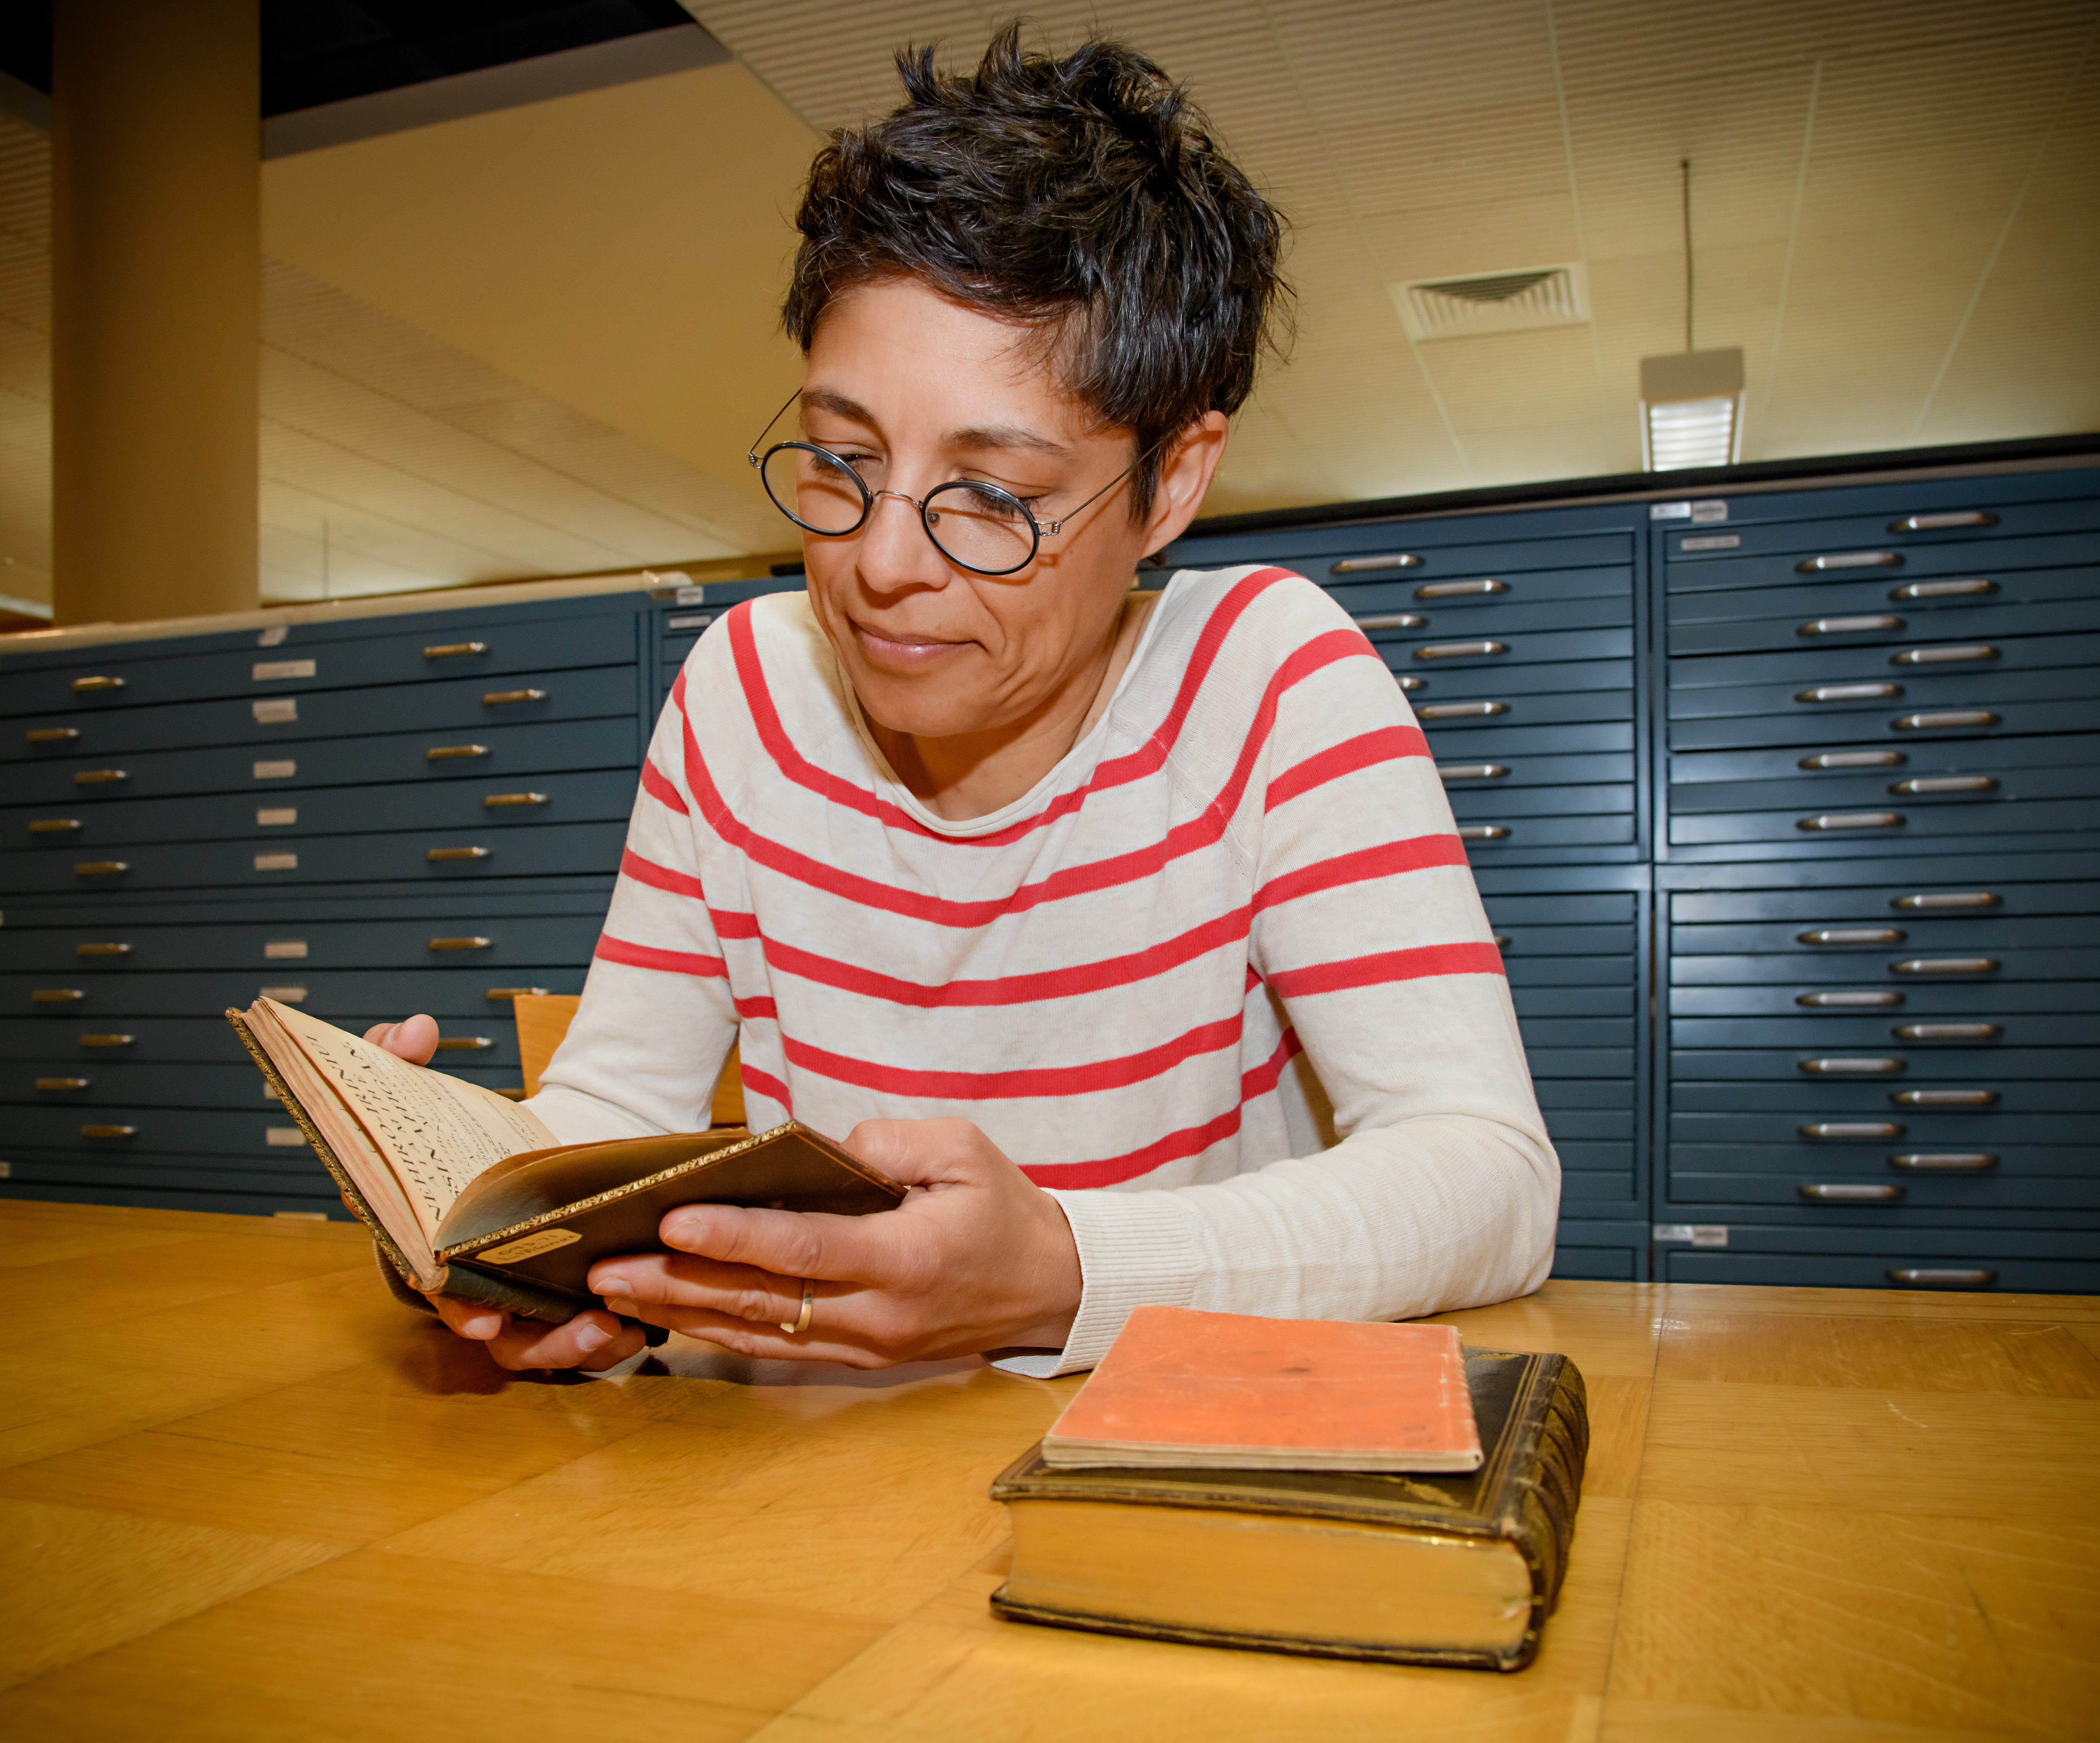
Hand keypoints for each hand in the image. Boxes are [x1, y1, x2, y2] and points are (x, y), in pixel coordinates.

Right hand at [365, 1014, 641, 1370]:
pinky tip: (632, 1331)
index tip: (437, 1279)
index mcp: (420, 1229)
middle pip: (460, 1315)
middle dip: (476, 1322)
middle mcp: (461, 1277)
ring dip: (554, 1347)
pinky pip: (570, 1344)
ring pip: (519, 1344)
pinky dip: (599, 1347)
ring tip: (599, 1328)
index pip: (398, 1250)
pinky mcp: (556, 1309)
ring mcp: (510, 1299)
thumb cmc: (480, 1135)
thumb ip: (400, 1052)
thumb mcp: (432, 1086)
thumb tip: (413, 1029)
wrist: (549, 1158)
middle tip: (495, 1323)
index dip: (410, 1267)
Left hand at [589, 1118, 1082, 1367]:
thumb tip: (819, 1148)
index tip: (673, 1221)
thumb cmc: (1004, 1207)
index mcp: (907, 1259)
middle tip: (604, 1267)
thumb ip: (890, 1144)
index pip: (805, 1251)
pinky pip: (778, 1348)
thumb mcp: (963, 1150)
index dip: (735, 1237)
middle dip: (678, 1284)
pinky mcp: (861, 1358)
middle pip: (763, 1303)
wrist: (1049, 1286)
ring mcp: (867, 1346)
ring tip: (614, 1293)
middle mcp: (880, 1316)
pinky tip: (670, 1315)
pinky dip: (719, 1332)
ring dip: (682, 1314)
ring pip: (759, 1335)